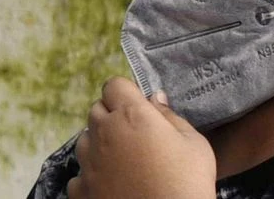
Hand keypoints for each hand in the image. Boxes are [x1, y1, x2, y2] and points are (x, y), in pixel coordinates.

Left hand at [68, 77, 215, 198]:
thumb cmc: (187, 182)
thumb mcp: (194, 143)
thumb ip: (171, 116)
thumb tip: (155, 99)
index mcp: (130, 115)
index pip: (114, 85)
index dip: (126, 93)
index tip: (139, 107)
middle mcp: (103, 133)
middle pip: (97, 110)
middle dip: (112, 115)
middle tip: (135, 134)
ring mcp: (87, 163)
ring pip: (85, 140)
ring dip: (100, 143)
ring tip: (123, 160)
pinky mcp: (80, 190)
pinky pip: (80, 173)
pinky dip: (93, 175)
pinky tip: (113, 184)